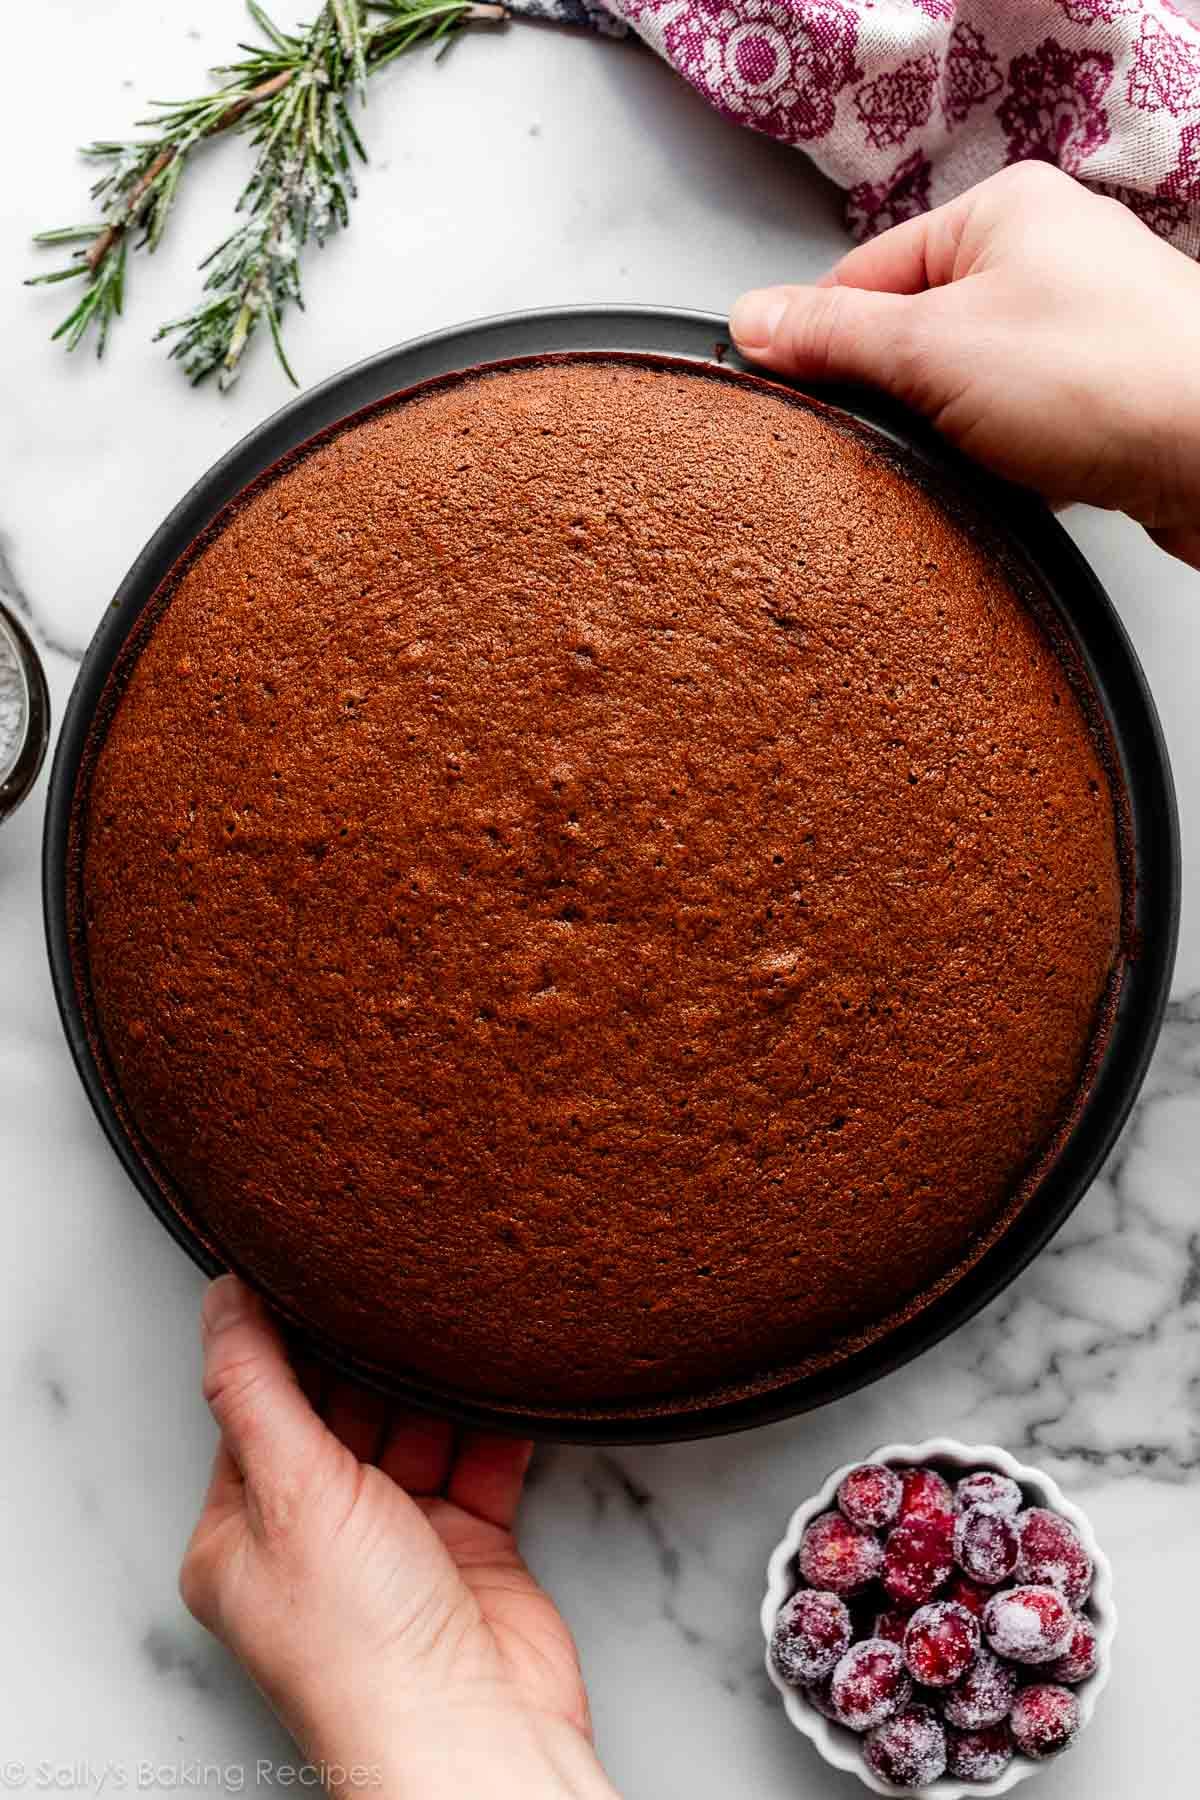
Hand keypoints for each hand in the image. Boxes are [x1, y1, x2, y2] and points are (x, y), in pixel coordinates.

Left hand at [181, 1276, 616, 1799]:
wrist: (472, 1733)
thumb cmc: (362, 1646)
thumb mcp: (289, 1492)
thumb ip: (256, 1387)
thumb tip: (224, 1299)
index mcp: (243, 1532)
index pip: (254, 1407)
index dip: (281, 1341)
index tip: (308, 1268)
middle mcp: (315, 1536)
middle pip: (338, 1412)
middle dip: (366, 1357)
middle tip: (393, 1280)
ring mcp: (397, 1541)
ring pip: (414, 1428)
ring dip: (434, 1383)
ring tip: (454, 1316)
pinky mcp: (469, 1545)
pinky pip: (479, 1459)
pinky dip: (492, 1420)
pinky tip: (499, 1374)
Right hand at [730, 161, 1199, 567]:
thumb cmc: (1106, 377)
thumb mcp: (931, 350)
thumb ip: (833, 339)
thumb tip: (753, 321)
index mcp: (1000, 213)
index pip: (864, 274)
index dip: (822, 344)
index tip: (794, 397)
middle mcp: (1045, 257)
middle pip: (913, 336)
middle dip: (897, 399)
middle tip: (896, 437)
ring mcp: (1079, 329)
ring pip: (966, 390)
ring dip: (952, 438)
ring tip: (970, 462)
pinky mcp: (1102, 397)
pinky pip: (1018, 430)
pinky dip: (1004, 463)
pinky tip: (1014, 482)